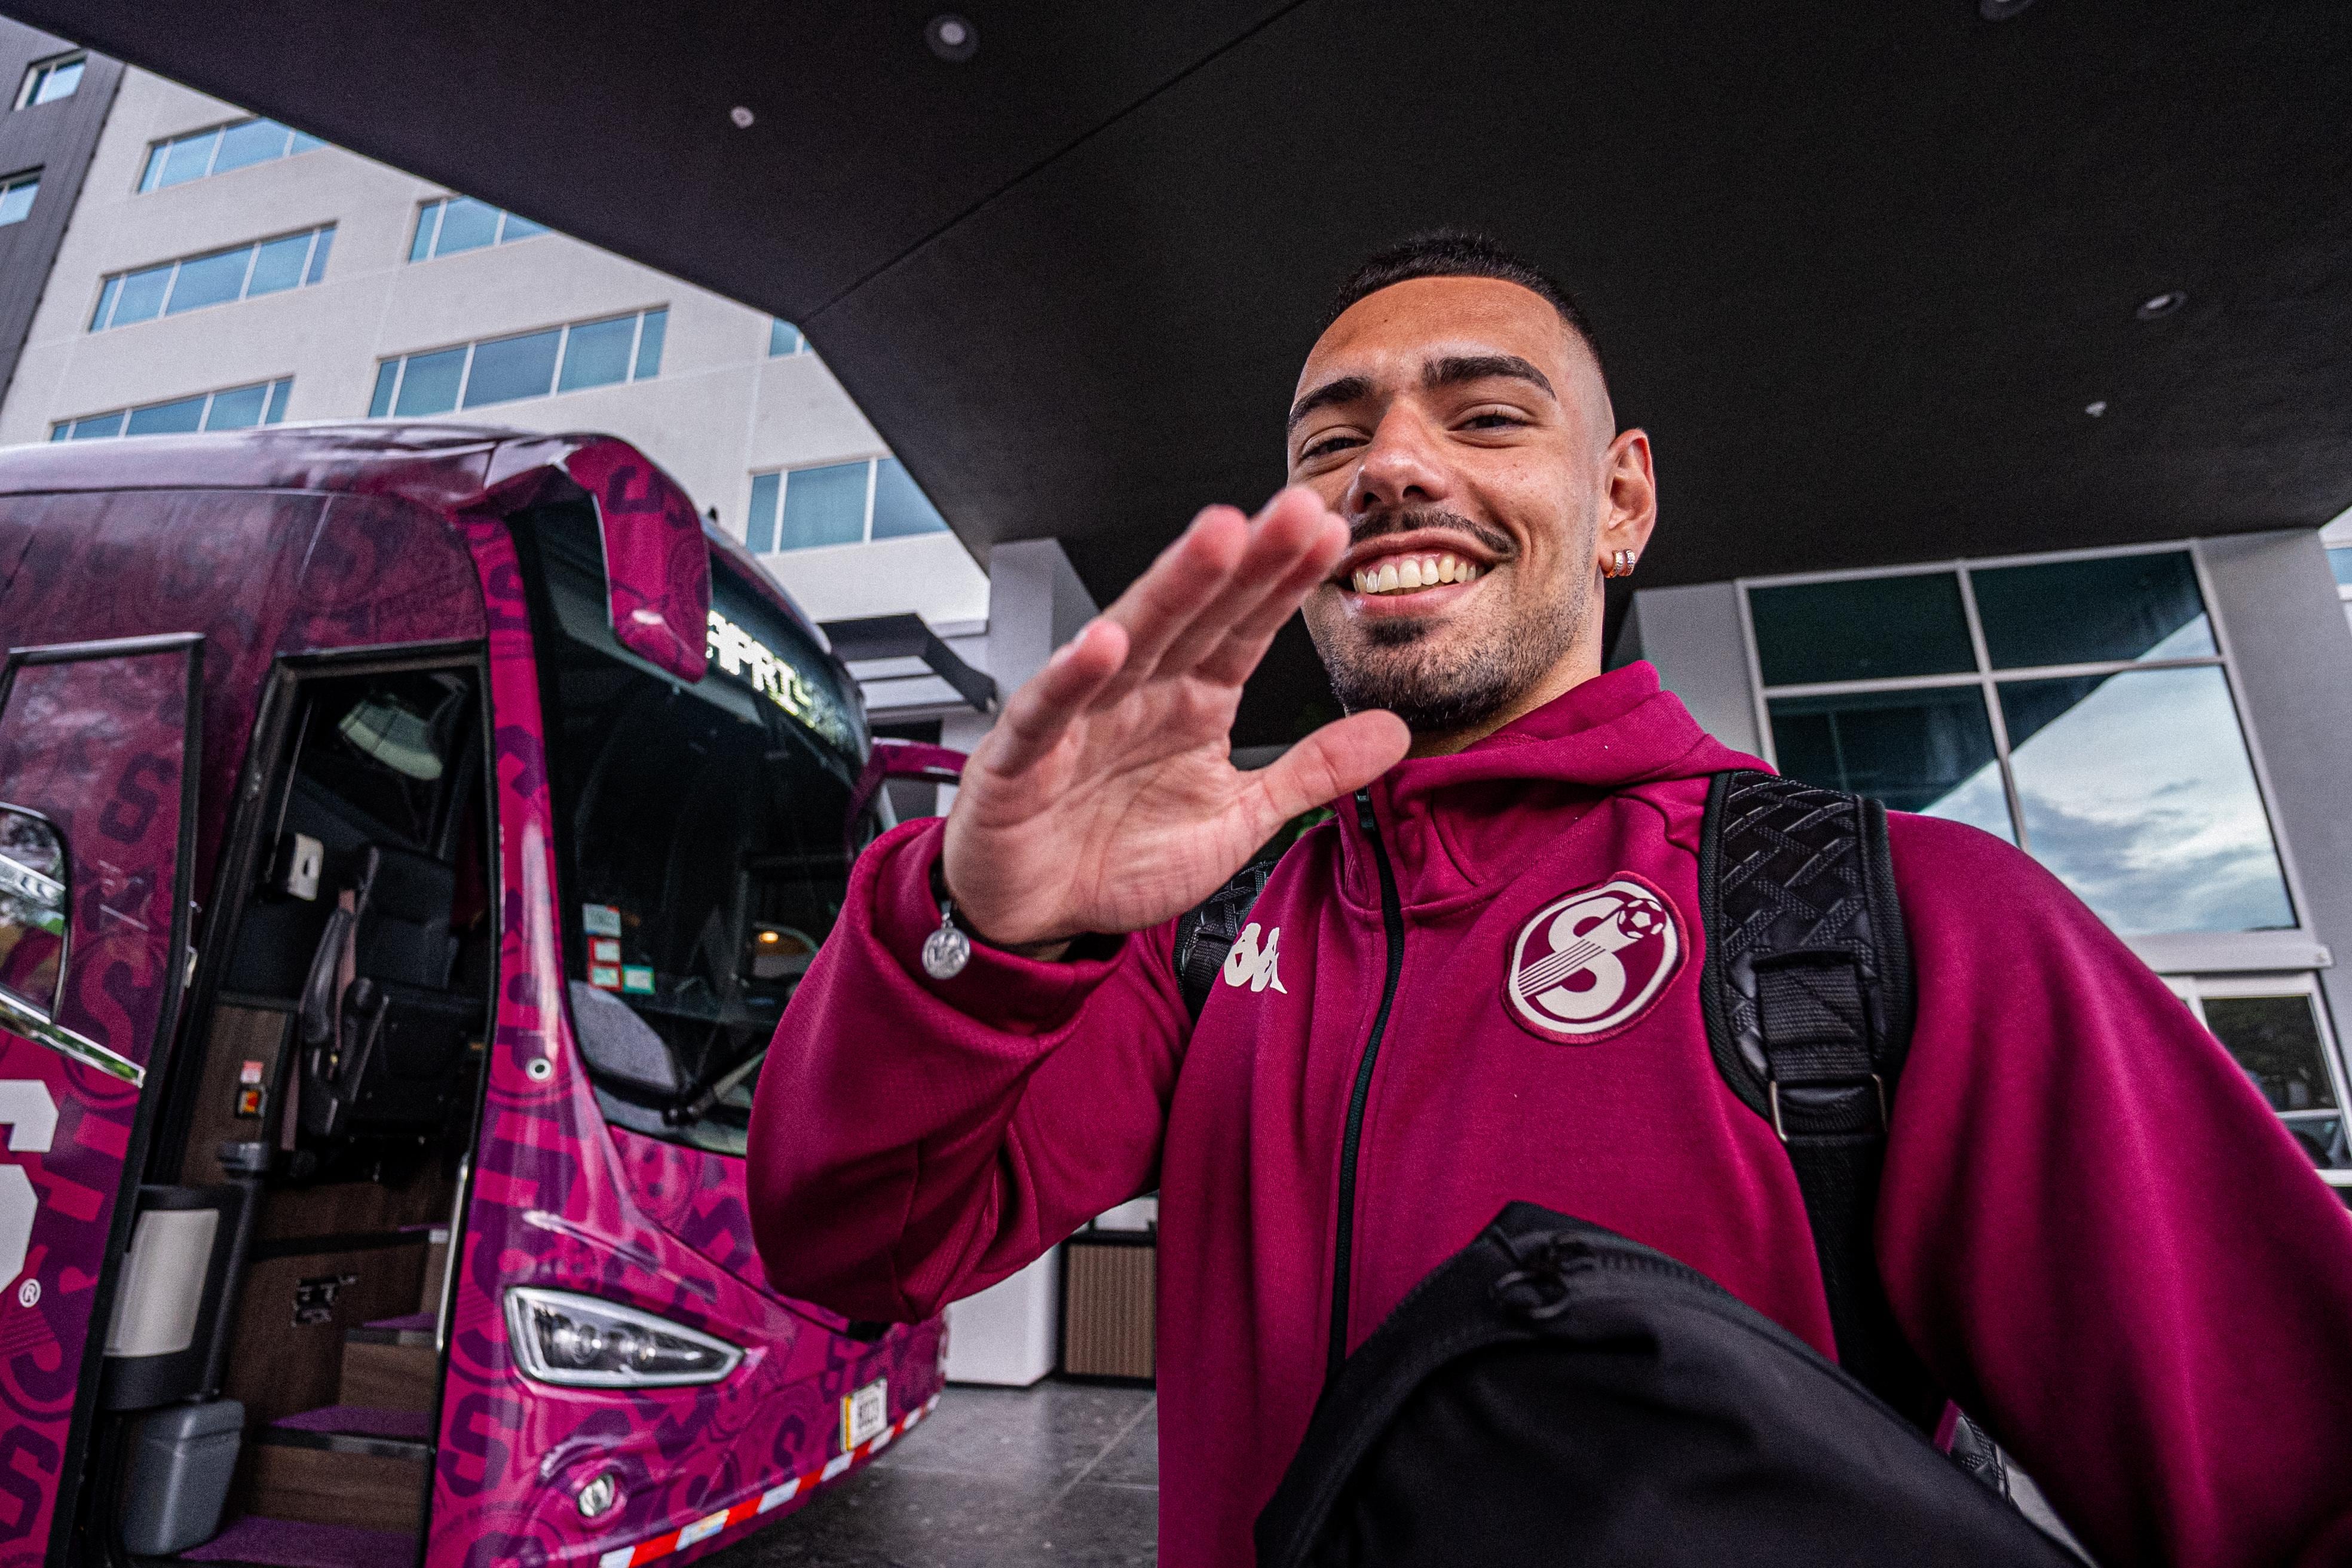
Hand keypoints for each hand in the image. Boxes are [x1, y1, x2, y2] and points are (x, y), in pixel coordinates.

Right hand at [940, 489, 1410, 949]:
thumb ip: (1311, 773)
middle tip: (1296, 507)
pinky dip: (1072, 678)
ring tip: (1218, 536)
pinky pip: (1049, 711)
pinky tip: (1103, 643)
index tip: (1333, 534)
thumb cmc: (1120, 856)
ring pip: (1133, 640)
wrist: (1034, 912)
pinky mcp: (1022, 757)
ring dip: (1172, 586)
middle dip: (1246, 560)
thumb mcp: (1238, 820)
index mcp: (1193, 700)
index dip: (1287, 582)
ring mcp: (1081, 717)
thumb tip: (1396, 731)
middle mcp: (1141, 693)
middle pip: (1198, 614)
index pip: (1248, 628)